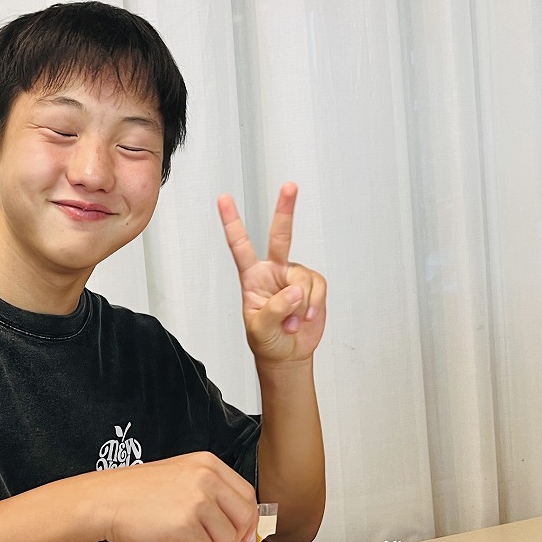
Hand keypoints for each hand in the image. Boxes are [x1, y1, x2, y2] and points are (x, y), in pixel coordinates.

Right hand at [92, 453, 257, 541]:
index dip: (247, 519)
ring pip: (225, 538)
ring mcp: (197, 500)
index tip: (242, 531)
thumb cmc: (137, 493)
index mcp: (207, 464)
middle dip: (231, 536)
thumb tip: (241, 526)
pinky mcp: (186, 523)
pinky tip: (171, 538)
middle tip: (210, 539)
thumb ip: (213, 495)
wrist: (105, 501)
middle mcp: (206, 478)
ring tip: (181, 533)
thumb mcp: (181, 478)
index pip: (247, 494)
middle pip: (244, 517)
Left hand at [218, 182, 326, 363]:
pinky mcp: (313, 286)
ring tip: (291, 323)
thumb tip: (295, 290)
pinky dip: (313, 306)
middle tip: (290, 186)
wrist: (287, 354)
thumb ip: (275, 308)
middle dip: (286, 210)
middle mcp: (274, 271)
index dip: (232, 222)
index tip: (223, 199)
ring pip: (303, 279)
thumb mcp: (260, 328)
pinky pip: (317, 289)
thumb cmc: (266, 341)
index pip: (240, 246)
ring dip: (300, 305)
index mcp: (252, 277)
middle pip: (281, 236)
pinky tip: (305, 318)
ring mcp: (294, 277)